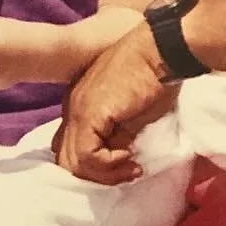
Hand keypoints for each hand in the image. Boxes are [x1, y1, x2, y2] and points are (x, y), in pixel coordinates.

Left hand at [54, 23, 177, 184]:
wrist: (160, 51)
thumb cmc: (153, 75)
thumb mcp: (132, 114)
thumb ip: (118, 134)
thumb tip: (118, 157)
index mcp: (80, 105)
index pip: (69, 146)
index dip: (92, 164)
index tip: (123, 163)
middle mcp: (71, 108)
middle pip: (65, 158)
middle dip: (95, 174)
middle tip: (125, 171)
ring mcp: (77, 111)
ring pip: (73, 163)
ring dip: (104, 173)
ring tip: (130, 166)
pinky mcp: (89, 114)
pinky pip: (87, 156)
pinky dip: (108, 164)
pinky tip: (129, 154)